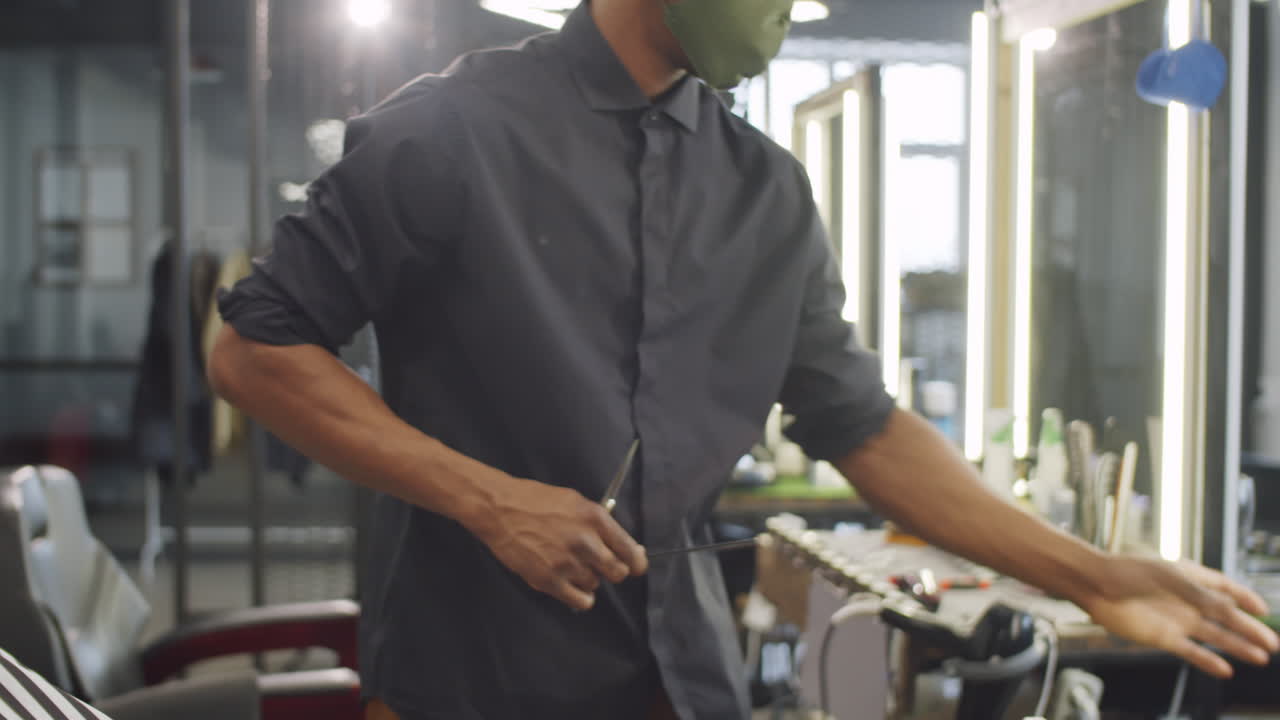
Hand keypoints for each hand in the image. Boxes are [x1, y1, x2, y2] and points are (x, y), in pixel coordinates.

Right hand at [472, 476, 647, 610]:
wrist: (499, 509)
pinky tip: (572, 587)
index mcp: (595, 519)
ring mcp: (567, 563)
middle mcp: (585, 542)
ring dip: (587, 579)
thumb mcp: (575, 501)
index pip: (631, 551)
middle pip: (618, 573)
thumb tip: (627, 546)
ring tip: (569, 564)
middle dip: (612, 571)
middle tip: (599, 565)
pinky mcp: (549, 580)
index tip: (636, 566)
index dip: (637, 563)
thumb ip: (601, 524)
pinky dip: (580, 597)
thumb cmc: (536, 501)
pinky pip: (581, 601)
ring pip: (595, 585)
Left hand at [1077, 555, 1278, 676]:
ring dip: (1237, 646)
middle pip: (1226, 616)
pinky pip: (1191, 651)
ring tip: (1261, 657)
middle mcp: (1187, 600)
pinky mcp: (1163, 636)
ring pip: (1214, 636)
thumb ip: (1200, 594)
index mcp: (1190, 577)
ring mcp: (1176, 619)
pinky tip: (1226, 670)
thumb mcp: (1170, 578)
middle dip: (1250, 629)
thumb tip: (1230, 609)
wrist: (1096, 586)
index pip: (1225, 588)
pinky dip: (1208, 661)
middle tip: (1274, 643)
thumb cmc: (1130, 573)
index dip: (1244, 598)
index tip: (1263, 610)